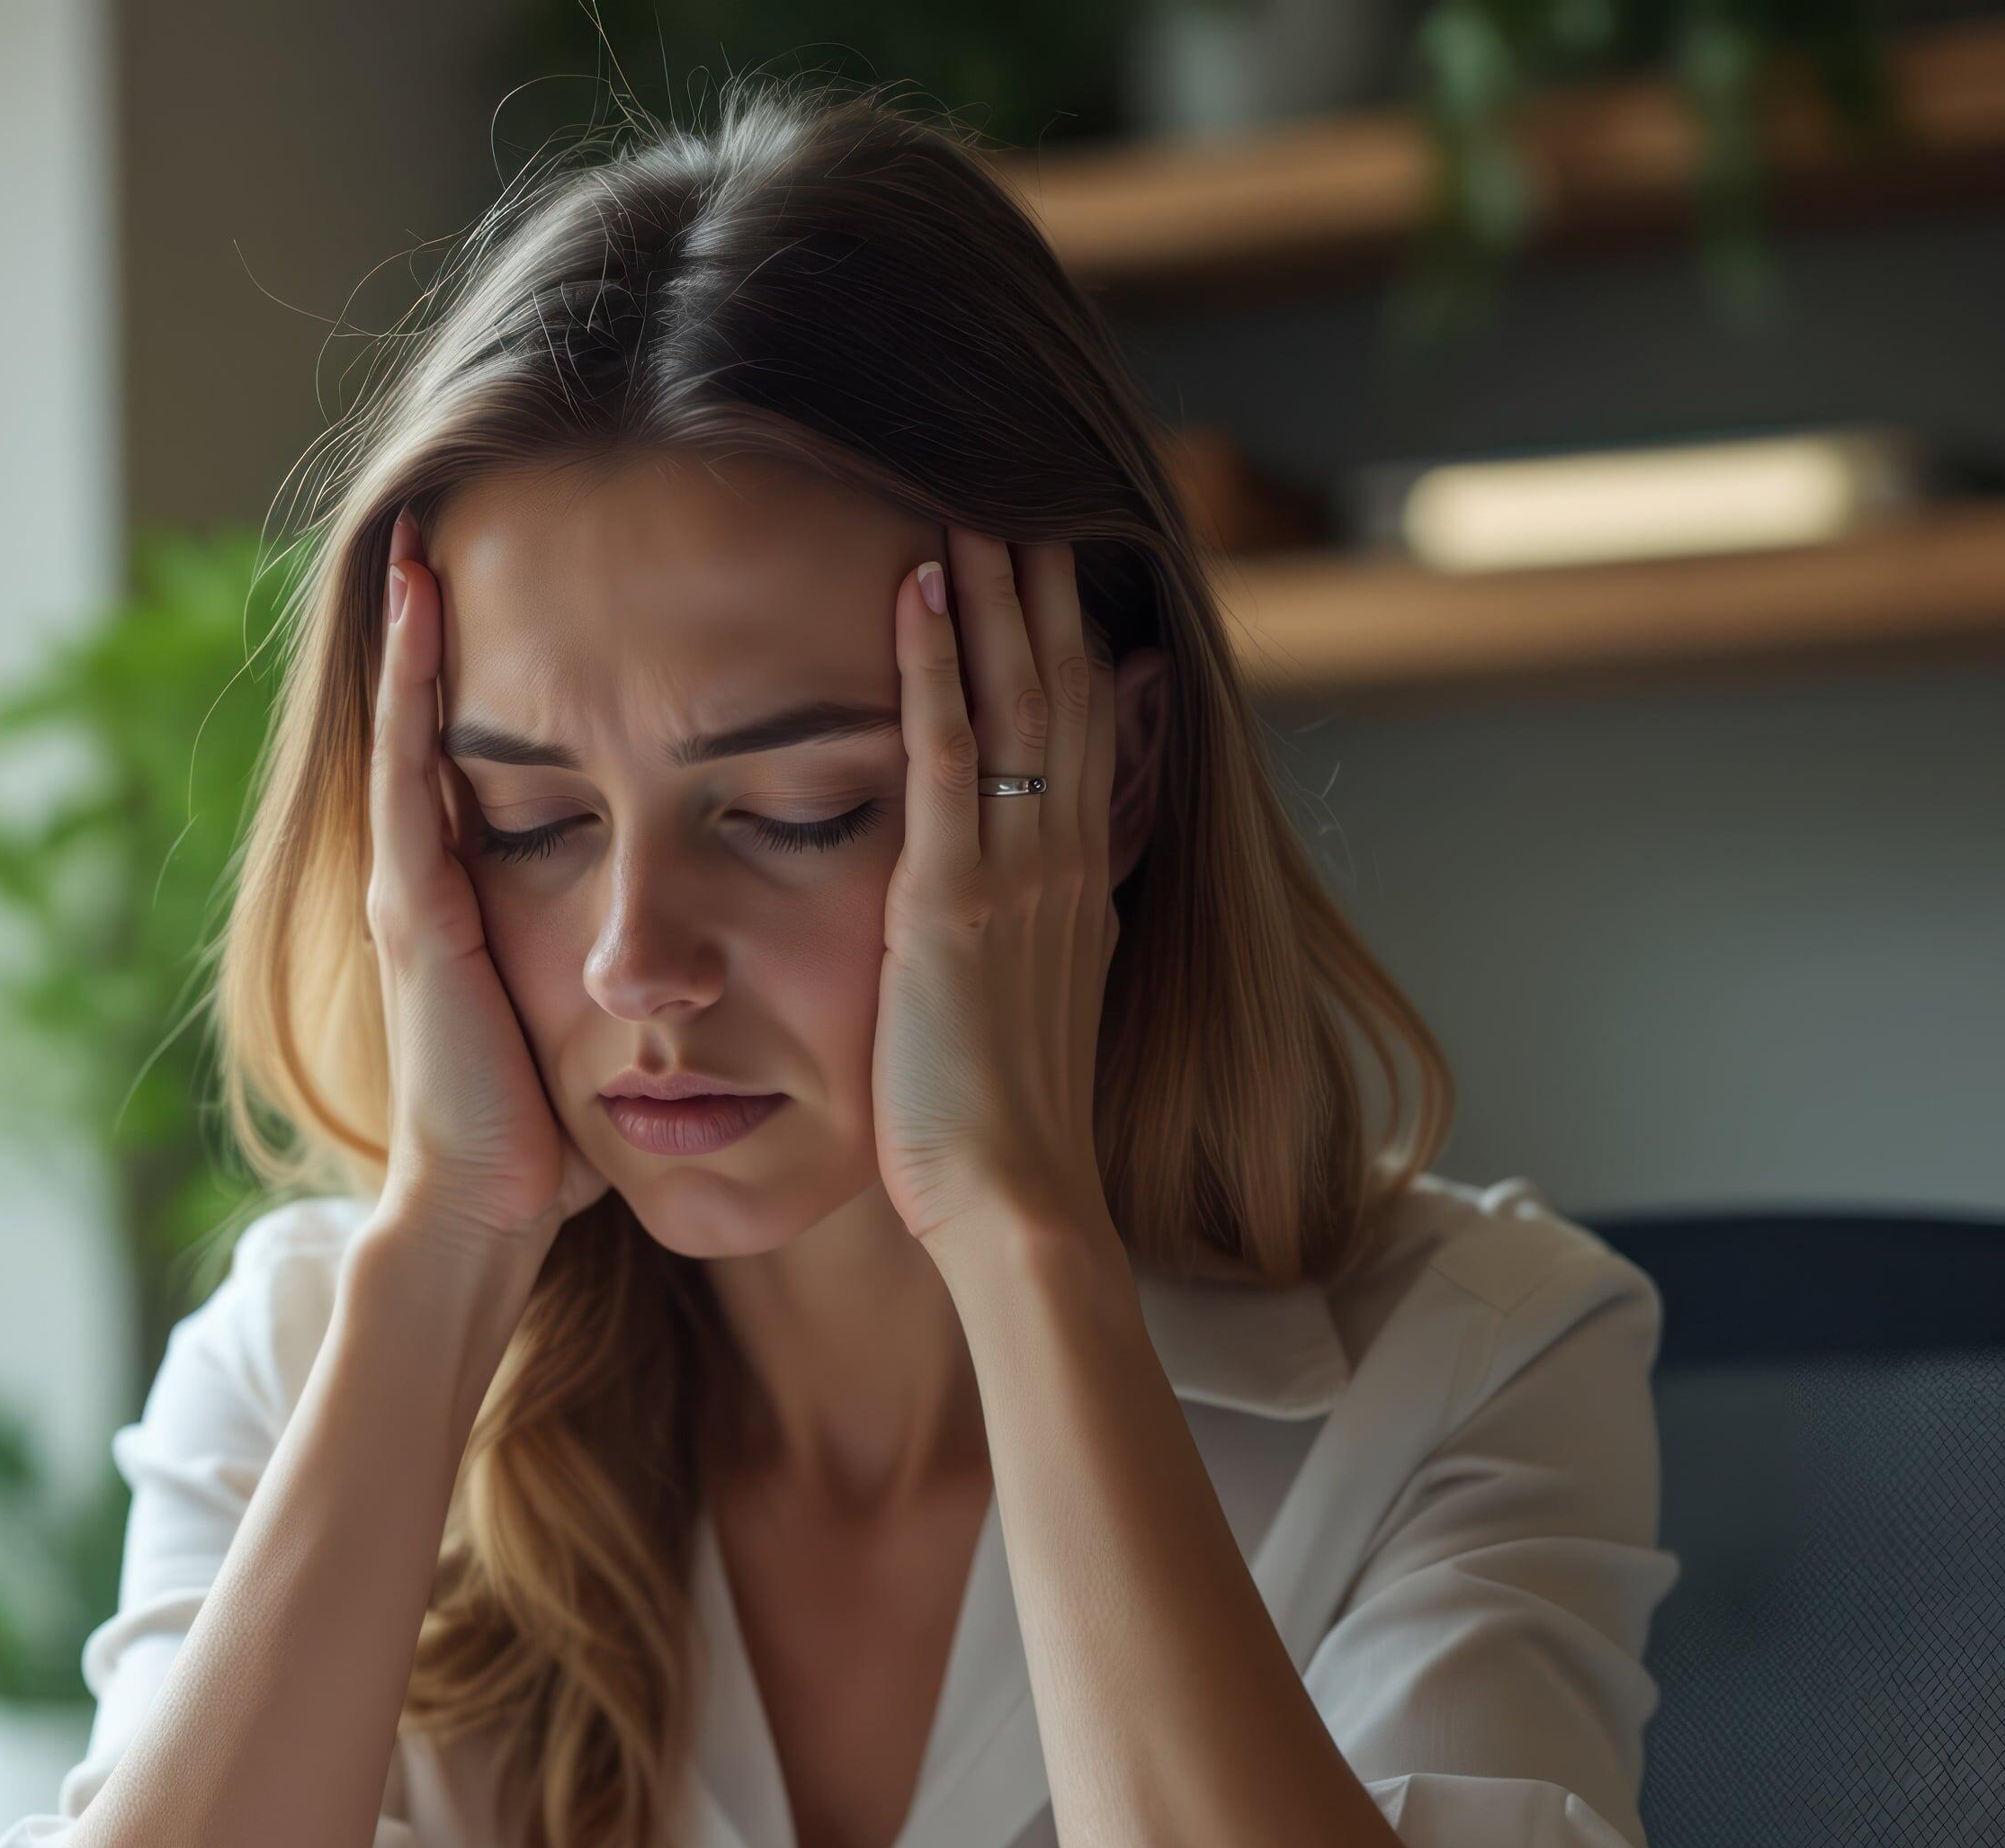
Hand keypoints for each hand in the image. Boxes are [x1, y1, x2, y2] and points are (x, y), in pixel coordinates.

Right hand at [363, 521, 599, 1254]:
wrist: (487, 1207)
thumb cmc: (545, 1132)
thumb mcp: (576, 1015)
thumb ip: (601, 958)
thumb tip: (676, 933)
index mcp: (467, 902)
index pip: (463, 760)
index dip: (466, 678)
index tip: (487, 586)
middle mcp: (426, 883)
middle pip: (419, 728)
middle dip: (420, 632)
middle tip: (429, 522)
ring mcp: (412, 891)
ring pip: (405, 733)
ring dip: (409, 636)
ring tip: (415, 541)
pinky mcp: (417, 908)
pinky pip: (410, 774)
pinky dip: (410, 691)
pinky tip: (419, 616)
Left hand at [875, 533, 1117, 1253]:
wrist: (1017, 1204)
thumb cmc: (1003, 1133)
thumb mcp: (1034, 1009)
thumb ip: (1037, 936)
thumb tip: (1041, 896)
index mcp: (1078, 888)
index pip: (1085, 733)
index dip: (1072, 641)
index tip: (1056, 562)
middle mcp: (1062, 864)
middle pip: (1064, 691)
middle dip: (1042, 589)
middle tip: (1016, 487)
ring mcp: (1015, 877)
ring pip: (1016, 699)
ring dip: (993, 595)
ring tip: (963, 498)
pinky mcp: (953, 903)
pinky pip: (949, 757)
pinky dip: (935, 667)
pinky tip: (918, 589)